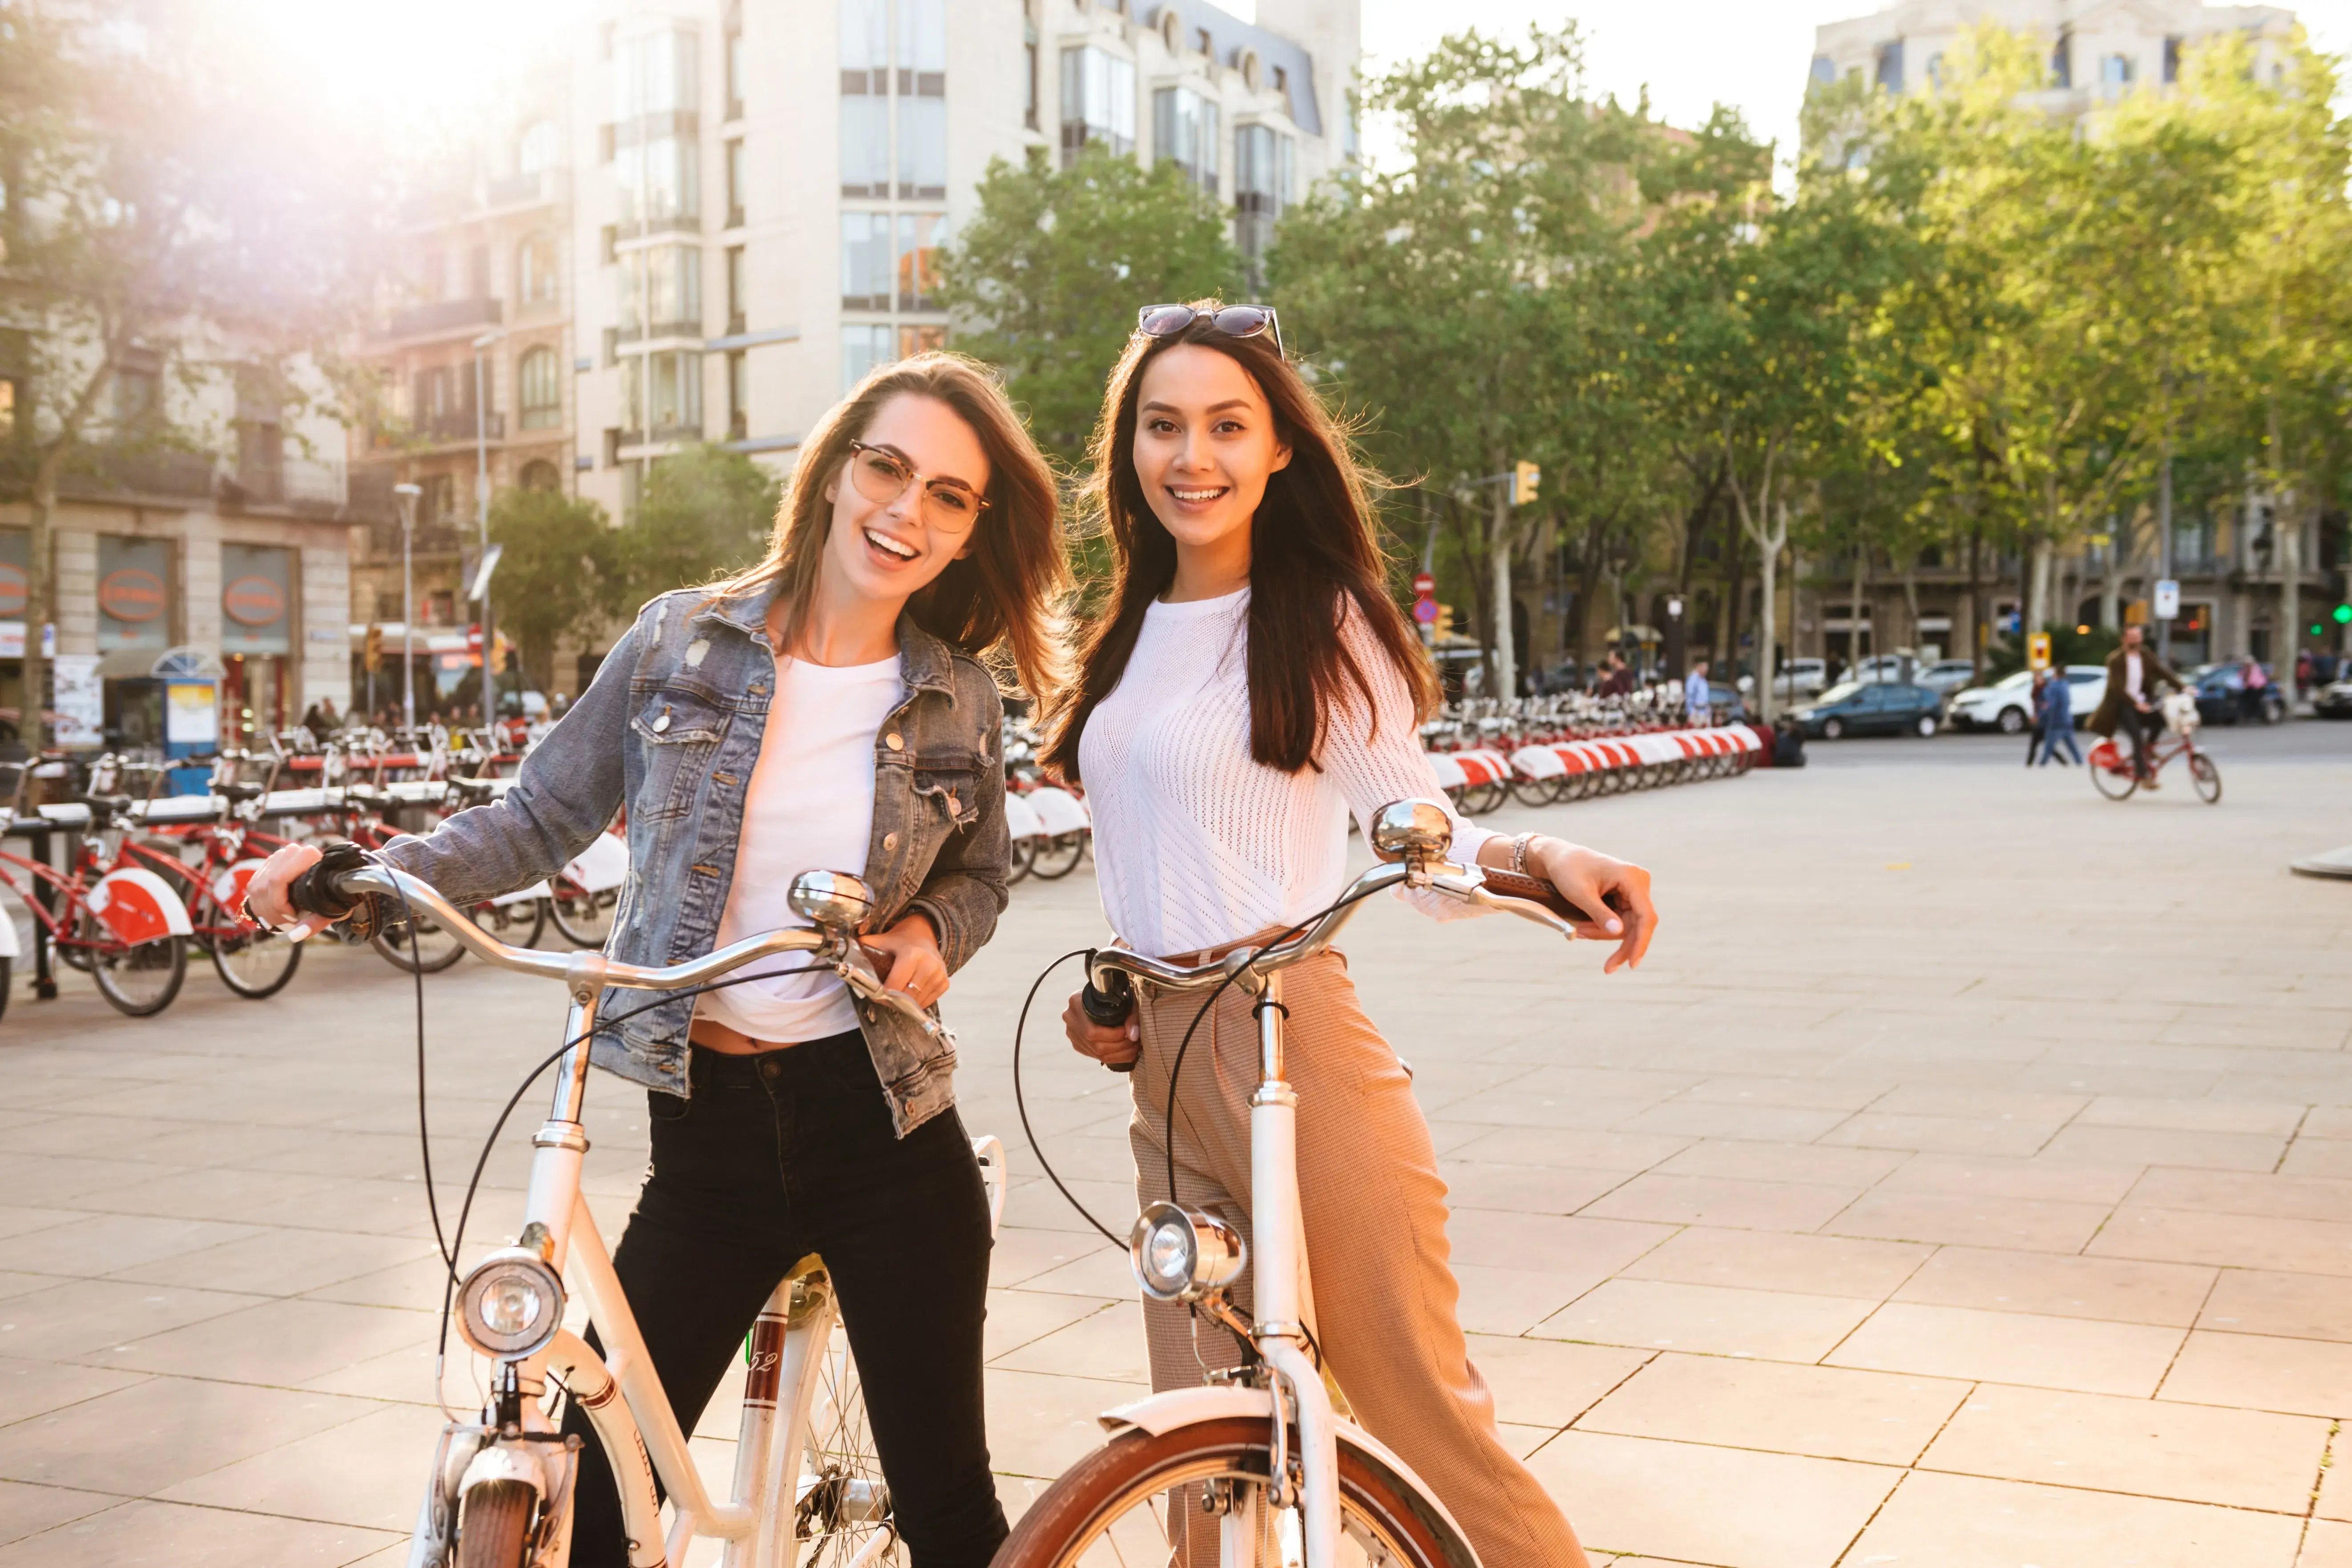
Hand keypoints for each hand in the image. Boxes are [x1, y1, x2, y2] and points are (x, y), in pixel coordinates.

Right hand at [239, 841, 332, 941]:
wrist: (329, 883)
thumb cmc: (333, 896)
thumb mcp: (330, 910)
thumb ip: (314, 923)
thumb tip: (296, 935)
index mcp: (308, 855)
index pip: (278, 880)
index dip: (280, 904)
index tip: (293, 917)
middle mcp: (290, 851)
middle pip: (266, 886)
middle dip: (272, 910)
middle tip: (286, 923)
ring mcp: (276, 857)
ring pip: (258, 888)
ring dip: (266, 910)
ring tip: (282, 920)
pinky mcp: (267, 865)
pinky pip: (254, 887)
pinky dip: (261, 905)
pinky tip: (274, 913)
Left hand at [862, 914, 949, 1009]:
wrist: (925, 935)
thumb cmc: (900, 941)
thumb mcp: (883, 940)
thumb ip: (865, 946)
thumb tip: (841, 950)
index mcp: (912, 954)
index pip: (896, 985)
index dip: (883, 994)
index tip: (875, 995)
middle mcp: (929, 965)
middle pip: (907, 996)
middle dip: (893, 1000)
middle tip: (883, 998)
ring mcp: (939, 975)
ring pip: (918, 1002)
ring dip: (904, 1004)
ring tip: (894, 996)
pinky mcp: (944, 983)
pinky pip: (928, 1002)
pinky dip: (916, 1002)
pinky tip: (908, 994)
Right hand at [1063, 990, 1140, 1065]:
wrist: (1101, 996)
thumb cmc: (1115, 996)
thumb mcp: (1125, 1000)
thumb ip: (1131, 1016)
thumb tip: (1133, 1036)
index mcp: (1076, 1002)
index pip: (1093, 1031)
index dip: (1114, 1036)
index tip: (1129, 1033)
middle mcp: (1070, 1019)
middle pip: (1095, 1045)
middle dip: (1120, 1046)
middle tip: (1134, 1042)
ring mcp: (1072, 1033)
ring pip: (1096, 1053)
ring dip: (1119, 1054)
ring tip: (1132, 1047)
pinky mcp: (1077, 1043)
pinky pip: (1095, 1055)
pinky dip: (1113, 1056)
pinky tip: (1124, 1050)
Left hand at [1523, 838, 1657, 974]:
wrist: (1558, 857)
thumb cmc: (1567, 870)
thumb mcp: (1580, 894)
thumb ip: (1600, 914)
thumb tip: (1619, 934)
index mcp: (1631, 877)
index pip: (1646, 916)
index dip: (1641, 942)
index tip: (1632, 963)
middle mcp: (1638, 883)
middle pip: (1638, 925)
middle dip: (1618, 943)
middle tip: (1607, 967)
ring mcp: (1632, 891)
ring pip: (1628, 926)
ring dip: (1605, 934)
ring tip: (1581, 932)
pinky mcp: (1625, 897)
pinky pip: (1621, 921)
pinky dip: (1604, 928)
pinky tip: (1586, 929)